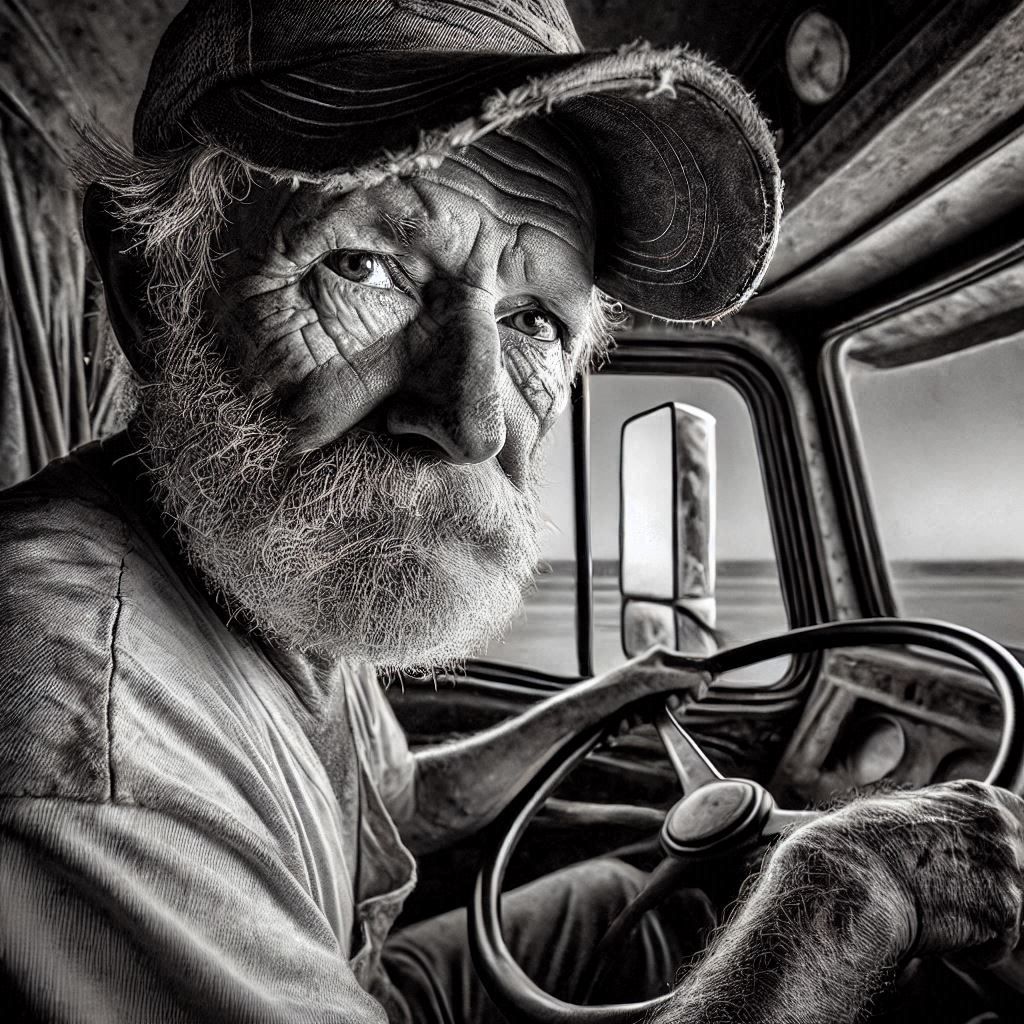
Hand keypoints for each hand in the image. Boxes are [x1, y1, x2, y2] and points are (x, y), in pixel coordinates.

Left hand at [602, 646, 711, 735]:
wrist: (581, 712)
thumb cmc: (608, 690)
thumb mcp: (649, 681)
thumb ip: (679, 678)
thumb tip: (705, 678)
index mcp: (659, 658)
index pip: (694, 665)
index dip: (700, 680)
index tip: (697, 694)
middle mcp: (655, 673)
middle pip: (685, 690)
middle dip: (675, 702)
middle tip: (667, 704)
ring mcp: (647, 692)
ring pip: (668, 709)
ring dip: (651, 716)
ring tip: (634, 715)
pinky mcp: (638, 709)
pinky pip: (651, 720)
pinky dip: (637, 723)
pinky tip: (623, 722)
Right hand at [776, 780, 1023, 964]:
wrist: (849, 879)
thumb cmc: (859, 846)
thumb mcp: (902, 811)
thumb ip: (941, 820)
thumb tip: (944, 834)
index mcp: (976, 798)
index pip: (1019, 826)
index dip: (999, 856)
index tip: (978, 872)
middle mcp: (1000, 826)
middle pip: (1020, 872)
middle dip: (989, 891)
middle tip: (948, 897)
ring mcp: (1007, 867)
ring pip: (1010, 910)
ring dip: (979, 921)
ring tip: (933, 913)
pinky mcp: (1006, 910)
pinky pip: (999, 945)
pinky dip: (970, 951)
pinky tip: (936, 933)